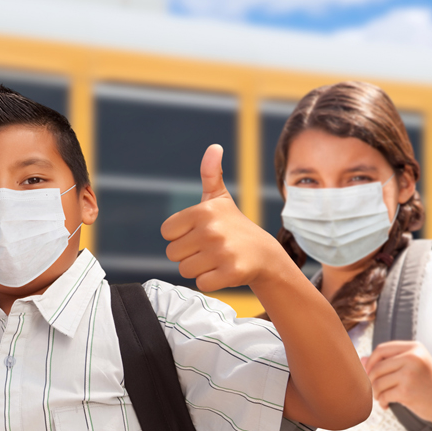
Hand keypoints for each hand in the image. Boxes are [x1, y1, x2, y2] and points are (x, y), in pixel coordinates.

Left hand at [161, 145, 286, 291]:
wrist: (264, 254)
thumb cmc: (234, 225)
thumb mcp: (220, 198)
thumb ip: (211, 173)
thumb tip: (214, 147)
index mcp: (203, 211)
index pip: (167, 233)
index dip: (180, 236)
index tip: (198, 234)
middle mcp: (211, 230)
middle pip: (172, 254)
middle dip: (188, 255)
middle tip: (208, 249)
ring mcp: (222, 252)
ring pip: (185, 270)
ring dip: (198, 269)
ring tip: (216, 260)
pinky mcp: (230, 272)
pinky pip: (201, 283)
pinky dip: (210, 281)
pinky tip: (223, 271)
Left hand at [363, 340, 431, 422]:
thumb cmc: (430, 385)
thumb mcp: (413, 367)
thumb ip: (389, 361)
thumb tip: (361, 359)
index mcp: (414, 348)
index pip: (381, 349)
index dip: (371, 362)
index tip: (370, 374)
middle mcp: (413, 357)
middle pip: (376, 367)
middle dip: (372, 381)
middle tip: (377, 391)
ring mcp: (410, 374)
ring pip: (377, 382)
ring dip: (376, 393)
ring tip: (382, 398)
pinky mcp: (407, 391)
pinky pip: (383, 395)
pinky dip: (382, 402)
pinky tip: (387, 405)